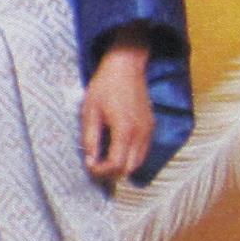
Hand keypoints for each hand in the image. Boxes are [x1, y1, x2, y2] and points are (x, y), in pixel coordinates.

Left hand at [82, 39, 153, 184]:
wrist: (126, 67)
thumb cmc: (105, 86)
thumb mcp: (90, 111)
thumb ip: (90, 138)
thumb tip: (89, 160)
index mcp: (125, 130)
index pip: (117, 165)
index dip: (101, 171)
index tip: (89, 165)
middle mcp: (141, 134)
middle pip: (129, 169)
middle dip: (111, 173)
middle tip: (95, 166)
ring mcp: (148, 131)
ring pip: (139, 162)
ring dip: (122, 166)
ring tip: (103, 160)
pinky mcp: (151, 127)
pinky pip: (143, 151)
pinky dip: (131, 157)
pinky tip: (116, 150)